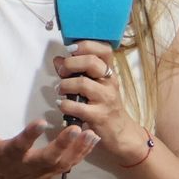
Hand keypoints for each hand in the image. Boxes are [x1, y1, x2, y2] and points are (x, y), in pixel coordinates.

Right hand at [0, 85, 98, 178]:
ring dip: (78, 149)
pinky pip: (67, 166)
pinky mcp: (48, 175)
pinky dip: (82, 154)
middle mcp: (24, 167)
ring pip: (61, 164)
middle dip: (62, 145)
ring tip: (91, 133)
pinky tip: (93, 140)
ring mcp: (39, 173)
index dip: (29, 136)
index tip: (40, 122)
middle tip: (76, 128)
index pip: (17, 146)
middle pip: (46, 159)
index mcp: (5, 156)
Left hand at [53, 41, 148, 163]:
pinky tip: (62, 105)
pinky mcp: (100, 116)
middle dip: (71, 64)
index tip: (71, 50)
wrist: (120, 132)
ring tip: (60, 90)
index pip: (104, 49)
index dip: (86, 45)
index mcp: (110, 72)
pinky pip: (77, 107)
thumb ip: (76, 72)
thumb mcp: (95, 86)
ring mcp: (106, 99)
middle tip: (62, 72)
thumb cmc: (104, 106)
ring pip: (83, 83)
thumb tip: (58, 59)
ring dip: (65, 85)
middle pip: (92, 62)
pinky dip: (65, 105)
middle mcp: (110, 82)